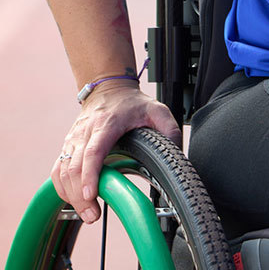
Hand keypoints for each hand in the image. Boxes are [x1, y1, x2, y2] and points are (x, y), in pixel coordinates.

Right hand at [51, 81, 181, 223]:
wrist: (108, 87)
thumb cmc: (131, 103)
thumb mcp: (157, 109)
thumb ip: (169, 130)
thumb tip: (176, 153)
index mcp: (107, 124)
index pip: (94, 151)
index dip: (90, 174)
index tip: (91, 195)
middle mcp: (86, 132)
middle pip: (75, 167)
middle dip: (80, 196)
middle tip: (94, 216)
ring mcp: (74, 139)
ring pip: (63, 171)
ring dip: (71, 196)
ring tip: (88, 213)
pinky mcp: (67, 147)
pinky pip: (58, 171)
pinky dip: (62, 189)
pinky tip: (74, 201)